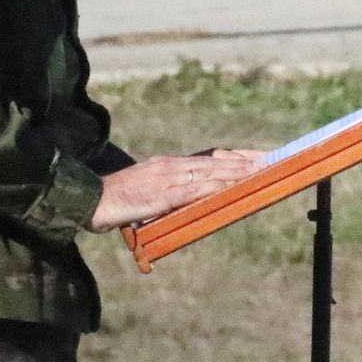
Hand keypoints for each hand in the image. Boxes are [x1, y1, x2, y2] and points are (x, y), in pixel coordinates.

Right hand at [85, 148, 264, 232]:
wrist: (91, 199)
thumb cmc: (117, 200)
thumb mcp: (149, 195)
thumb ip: (170, 197)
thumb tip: (191, 203)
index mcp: (170, 166)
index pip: (210, 159)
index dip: (236, 158)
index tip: (259, 158)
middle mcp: (172, 167)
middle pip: (216, 162)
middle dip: (244, 161)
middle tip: (270, 159)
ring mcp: (167, 178)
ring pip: (209, 173)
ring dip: (235, 172)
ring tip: (259, 171)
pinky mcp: (161, 194)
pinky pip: (192, 190)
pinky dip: (213, 187)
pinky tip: (228, 187)